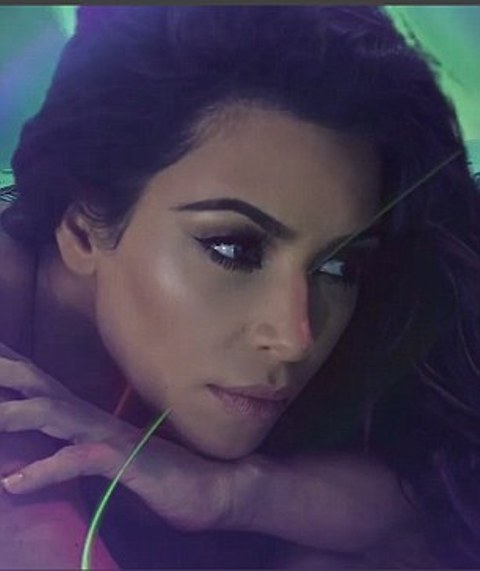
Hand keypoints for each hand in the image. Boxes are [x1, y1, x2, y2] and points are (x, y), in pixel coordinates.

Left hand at [0, 342, 233, 532]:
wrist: (219, 485)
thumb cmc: (167, 474)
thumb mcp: (117, 458)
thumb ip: (89, 446)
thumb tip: (62, 442)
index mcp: (94, 419)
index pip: (46, 388)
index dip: (17, 371)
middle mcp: (100, 421)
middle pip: (45, 390)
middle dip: (10, 373)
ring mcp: (115, 439)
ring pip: (60, 416)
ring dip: (21, 412)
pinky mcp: (129, 462)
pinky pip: (82, 461)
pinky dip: (47, 470)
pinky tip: (15, 482)